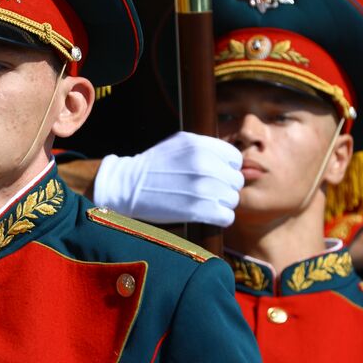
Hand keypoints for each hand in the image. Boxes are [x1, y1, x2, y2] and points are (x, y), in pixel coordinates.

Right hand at [92, 132, 243, 226]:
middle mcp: (204, 165)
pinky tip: (205, 215)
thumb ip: (208, 149)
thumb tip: (235, 162)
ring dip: (221, 204)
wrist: (127, 186)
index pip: (235, 159)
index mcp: (200, 145)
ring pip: (232, 200)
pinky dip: (219, 219)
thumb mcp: (180, 144)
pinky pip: (226, 217)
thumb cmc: (155, 166)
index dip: (227, 169)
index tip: (216, 176)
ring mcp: (202, 189)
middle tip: (208, 192)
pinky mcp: (197, 211)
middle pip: (235, 181)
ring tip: (204, 203)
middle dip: (224, 188)